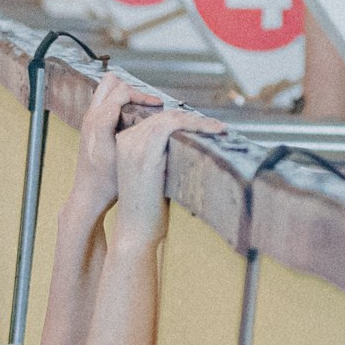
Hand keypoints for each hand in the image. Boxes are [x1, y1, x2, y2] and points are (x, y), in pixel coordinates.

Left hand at [70, 74, 139, 214]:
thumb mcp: (111, 154)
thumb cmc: (105, 180)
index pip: (120, 91)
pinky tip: (139, 120)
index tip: (158, 104)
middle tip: (153, 104)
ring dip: (129, 97)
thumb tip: (113, 106)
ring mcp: (92, 122)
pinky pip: (111, 106)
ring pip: (110, 94)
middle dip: (134, 91)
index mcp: (95, 120)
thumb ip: (106, 127)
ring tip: (148, 109)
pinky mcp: (96, 130)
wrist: (91, 195)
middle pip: (111, 86)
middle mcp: (90, 117)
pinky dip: (126, 106)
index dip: (142, 95)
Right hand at [108, 106, 213, 248]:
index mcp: (125, 144)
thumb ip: (165, 157)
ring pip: (171, 117)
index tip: (204, 126)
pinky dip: (197, 124)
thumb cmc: (149, 208)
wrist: (135, 229)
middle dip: (194, 118)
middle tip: (217, 127)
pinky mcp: (145, 152)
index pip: (157, 120)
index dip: (184, 119)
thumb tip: (192, 145)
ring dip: (199, 120)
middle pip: (165, 115)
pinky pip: (172, 124)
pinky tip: (215, 131)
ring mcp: (133, 144)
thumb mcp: (156, 175)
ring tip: (219, 129)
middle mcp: (126, 140)